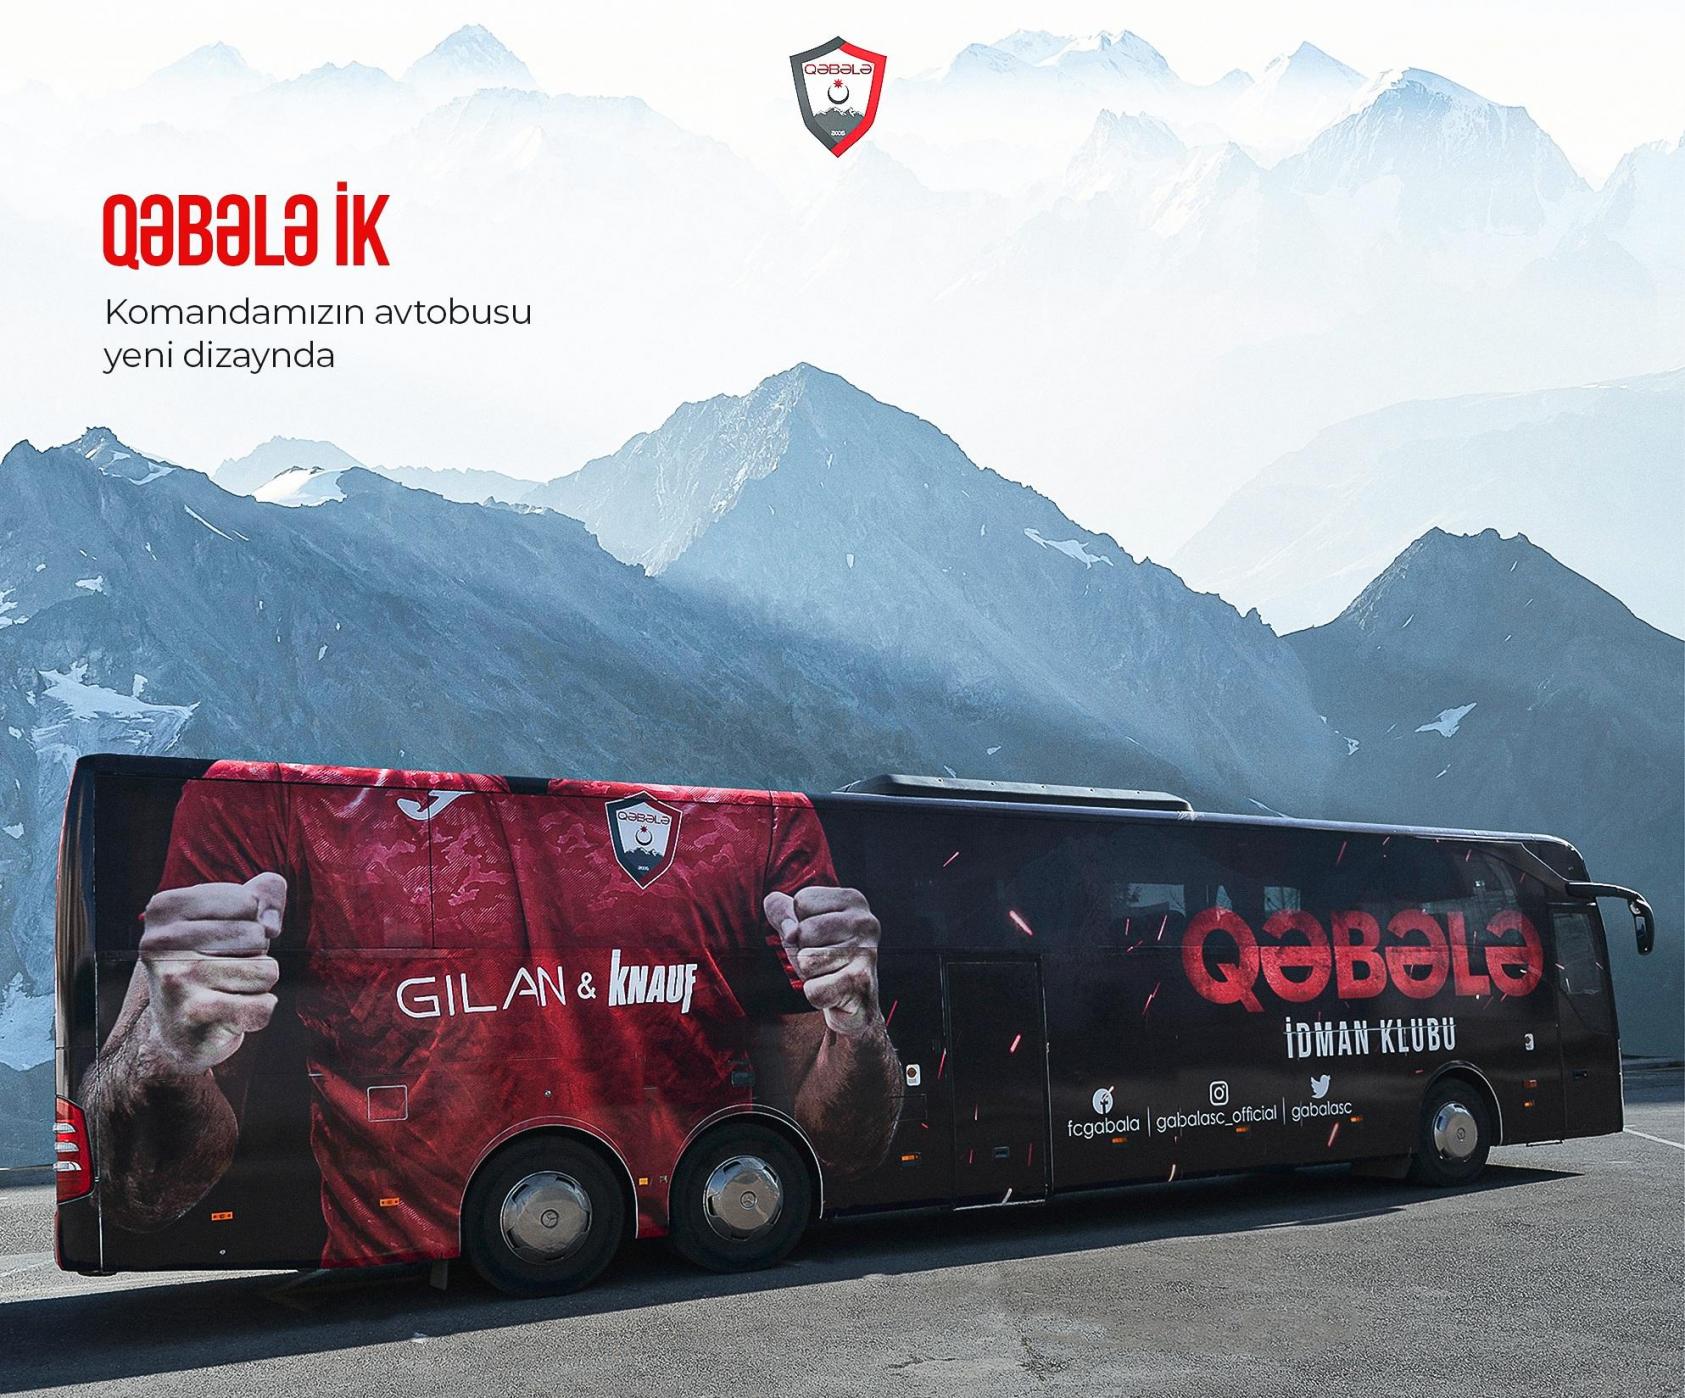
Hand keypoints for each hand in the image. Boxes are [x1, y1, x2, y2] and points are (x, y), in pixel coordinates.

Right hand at [138, 873, 285, 1074]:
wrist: (180, 1032)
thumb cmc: (213, 959)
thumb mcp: (234, 914)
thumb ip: (265, 893)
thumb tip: (271, 924)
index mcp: (165, 908)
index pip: (249, 901)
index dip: (252, 922)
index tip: (221, 939)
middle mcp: (162, 942)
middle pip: (258, 936)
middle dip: (254, 955)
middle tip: (221, 970)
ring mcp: (176, 979)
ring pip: (266, 970)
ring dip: (257, 983)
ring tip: (224, 989)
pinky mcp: (195, 1015)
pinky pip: (264, 1006)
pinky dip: (260, 1010)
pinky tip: (231, 1014)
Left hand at [763, 885, 882, 1037]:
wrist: (857, 1002)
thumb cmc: (824, 955)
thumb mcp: (799, 926)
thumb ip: (781, 911)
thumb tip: (784, 921)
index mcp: (853, 899)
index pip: (802, 902)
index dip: (799, 924)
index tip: (819, 937)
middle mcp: (865, 921)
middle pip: (803, 931)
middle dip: (802, 951)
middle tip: (823, 960)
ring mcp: (867, 951)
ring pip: (806, 960)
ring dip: (809, 973)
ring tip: (829, 973)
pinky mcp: (861, 981)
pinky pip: (813, 990)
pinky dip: (816, 995)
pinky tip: (834, 992)